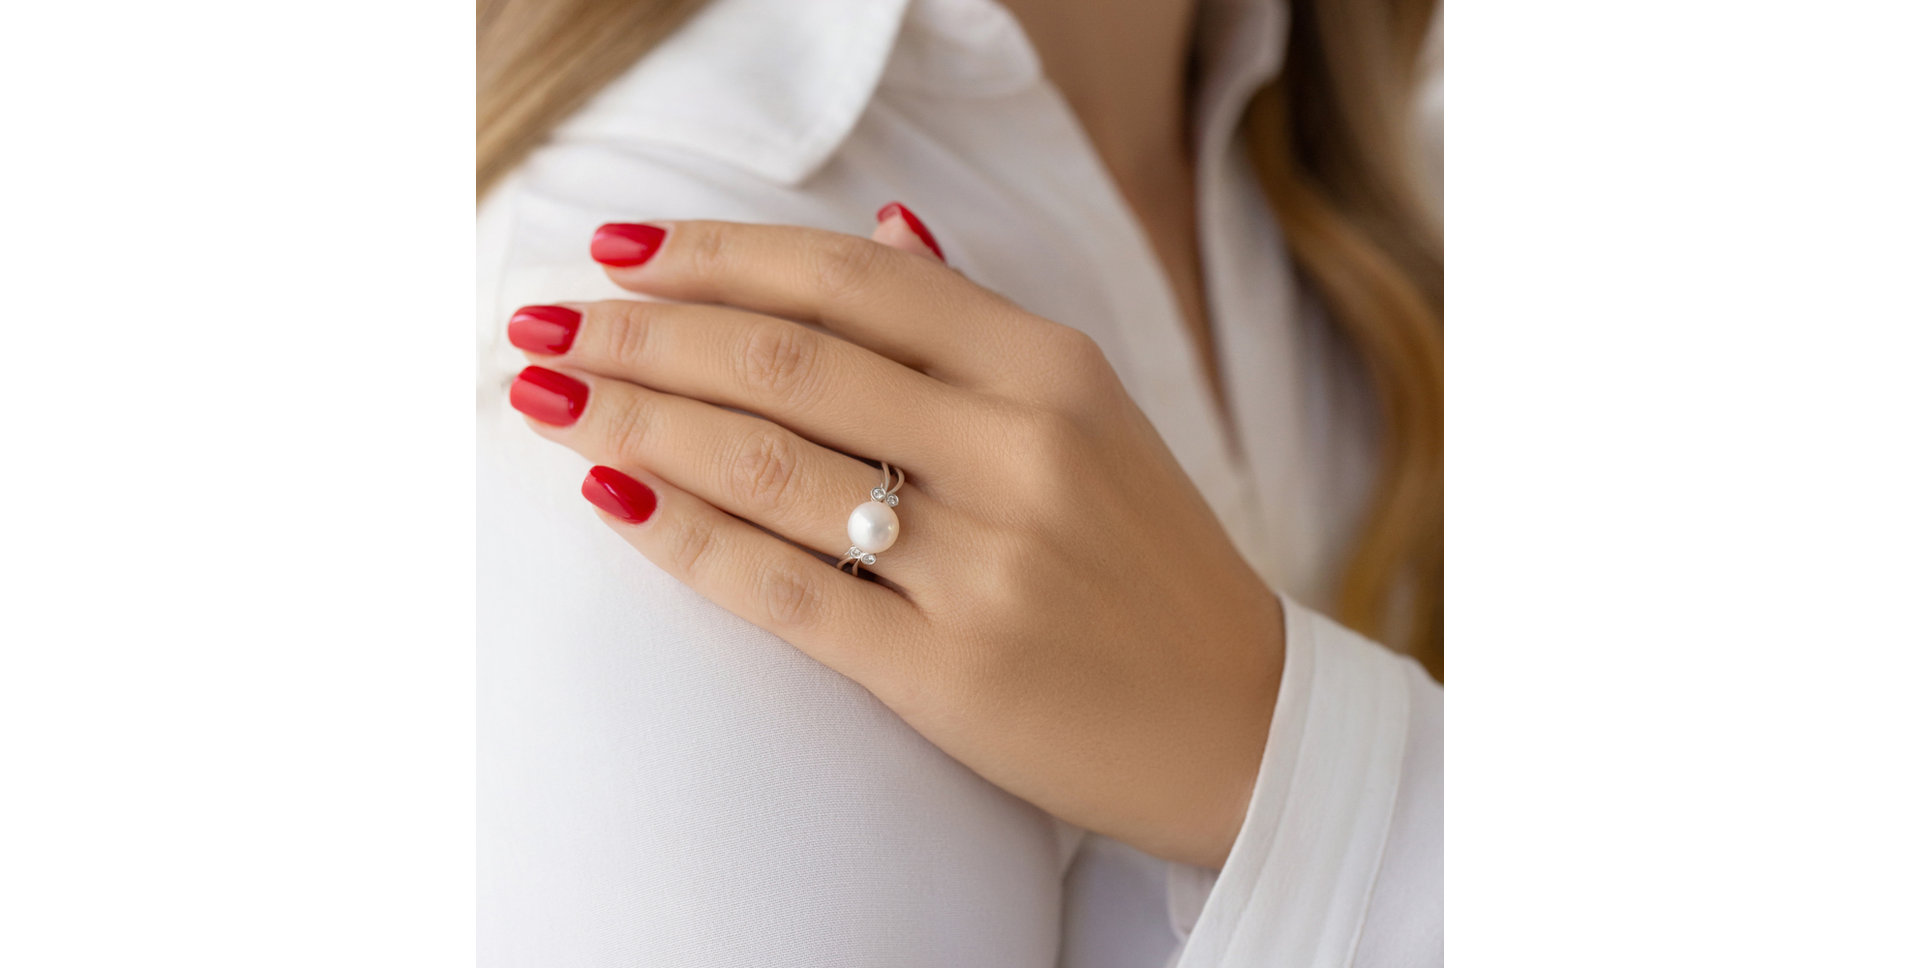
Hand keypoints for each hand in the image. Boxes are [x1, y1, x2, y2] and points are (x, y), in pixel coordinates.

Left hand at [505, 210, 1284, 866]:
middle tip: (545, 324)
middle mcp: (1017, 449)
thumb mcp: (1095, 414)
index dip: (719, 256)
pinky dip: (686, 539)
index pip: (849, 279)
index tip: (622, 252)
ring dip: (634, 422)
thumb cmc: (1148, 559)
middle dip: (643, 336)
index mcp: (1051, 368)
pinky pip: (784, 590)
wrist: (1238, 722)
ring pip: (767, 467)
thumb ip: (979, 323)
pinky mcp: (946, 671)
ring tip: (545, 397)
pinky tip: (612, 498)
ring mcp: (983, 563)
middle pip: (786, 362)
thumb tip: (884, 222)